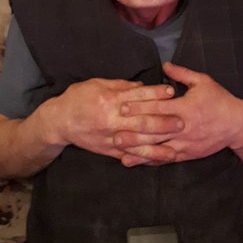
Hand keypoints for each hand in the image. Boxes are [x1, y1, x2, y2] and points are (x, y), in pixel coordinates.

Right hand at [40, 78, 183, 160]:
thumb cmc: (78, 98)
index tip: (172, 92)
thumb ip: (120, 85)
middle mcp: (111, 120)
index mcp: (109, 100)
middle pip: (141, 121)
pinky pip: (130, 155)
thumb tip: (141, 86)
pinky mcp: (110, 150)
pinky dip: (146, 158)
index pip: (137, 97)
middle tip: (182, 121)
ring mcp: (111, 137)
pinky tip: (161, 158)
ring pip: (138, 142)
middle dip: (163, 122)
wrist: (59, 121)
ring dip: (159, 143)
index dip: (155, 94)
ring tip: (177, 143)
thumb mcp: (97, 84)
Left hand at [115, 62, 242, 166]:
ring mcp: (184, 143)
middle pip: (154, 131)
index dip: (139, 107)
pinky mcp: (186, 154)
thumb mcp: (203, 82)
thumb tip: (165, 65)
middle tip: (114, 133)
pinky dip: (150, 161)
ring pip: (158, 149)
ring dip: (139, 151)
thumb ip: (182, 74)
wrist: (237, 125)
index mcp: (185, 107)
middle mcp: (183, 127)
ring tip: (120, 152)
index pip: (158, 107)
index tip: (121, 106)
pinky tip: (136, 162)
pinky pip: (166, 159)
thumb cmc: (219, 100)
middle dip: (134, 132)